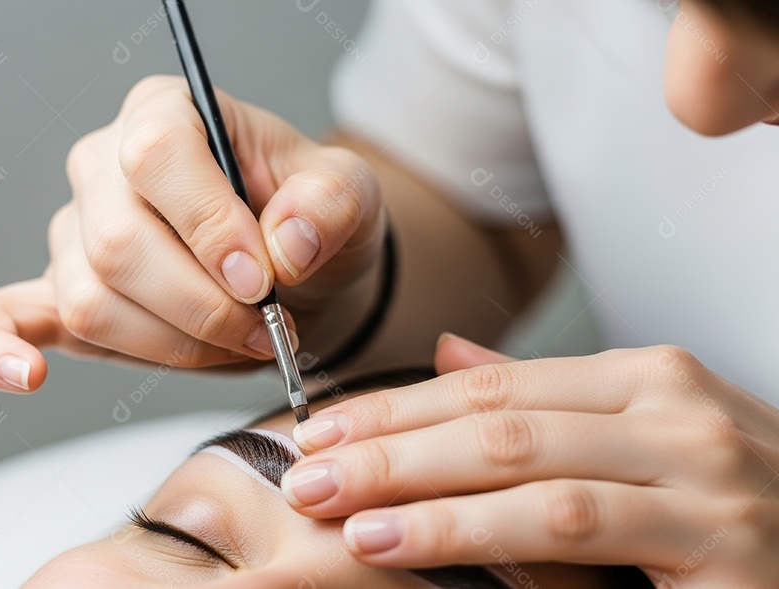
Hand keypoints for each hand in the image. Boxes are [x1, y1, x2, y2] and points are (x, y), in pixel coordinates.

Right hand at [0, 76, 383, 391]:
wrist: (293, 274)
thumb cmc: (308, 223)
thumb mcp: (347, 198)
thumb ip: (328, 205)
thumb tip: (286, 245)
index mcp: (169, 114)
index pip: (157, 156)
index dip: (209, 227)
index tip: (262, 279)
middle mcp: (104, 165)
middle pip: (117, 242)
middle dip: (201, 307)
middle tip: (266, 330)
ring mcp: (73, 232)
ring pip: (90, 300)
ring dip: (169, 344)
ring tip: (233, 345)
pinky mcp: (59, 294)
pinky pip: (0, 316)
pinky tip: (25, 376)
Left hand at [282, 334, 778, 586]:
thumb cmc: (743, 514)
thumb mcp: (643, 442)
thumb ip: (547, 405)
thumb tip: (449, 356)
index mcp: (649, 379)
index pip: (493, 383)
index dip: (398, 405)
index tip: (324, 427)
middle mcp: (674, 410)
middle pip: (496, 417)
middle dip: (388, 443)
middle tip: (307, 467)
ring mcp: (700, 472)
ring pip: (524, 464)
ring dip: (414, 487)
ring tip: (336, 505)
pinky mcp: (716, 542)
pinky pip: (571, 525)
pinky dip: (476, 531)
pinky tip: (405, 540)